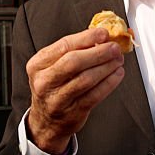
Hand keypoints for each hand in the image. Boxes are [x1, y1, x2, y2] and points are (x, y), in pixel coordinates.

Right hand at [26, 27, 125, 154]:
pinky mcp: (73, 112)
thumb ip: (72, 51)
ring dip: (106, 67)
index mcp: (38, 65)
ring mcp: (57, 99)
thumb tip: (100, 36)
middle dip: (99, 52)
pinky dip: (109, 83)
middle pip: (74, 62)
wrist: (47, 121)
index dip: (87, 38)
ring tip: (117, 60)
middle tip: (114, 48)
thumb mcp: (52, 67)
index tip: (103, 33)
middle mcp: (44, 82)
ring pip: (86, 79)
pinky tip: (116, 74)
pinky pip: (95, 95)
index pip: (64, 46)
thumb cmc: (53, 88)